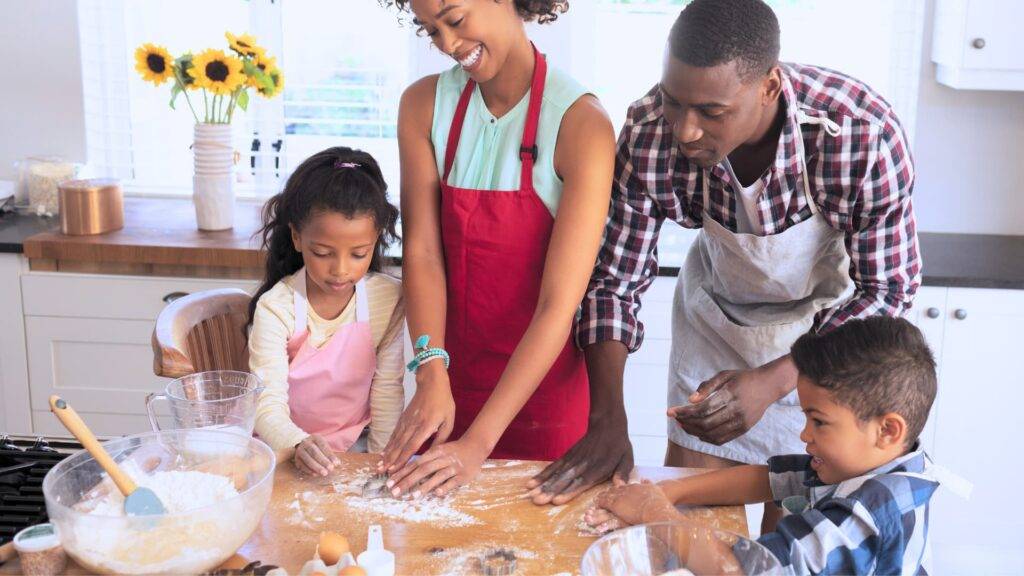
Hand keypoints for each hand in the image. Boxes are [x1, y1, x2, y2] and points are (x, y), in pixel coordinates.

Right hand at [293, 435, 339, 476]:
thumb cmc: (318, 448)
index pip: (323, 446)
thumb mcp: (324, 446)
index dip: (330, 455)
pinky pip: (302, 465)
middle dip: (323, 461)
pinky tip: (315, 474)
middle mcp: (306, 443)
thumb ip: (330, 454)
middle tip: (330, 469)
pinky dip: (309, 470)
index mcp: (315, 438)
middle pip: (314, 452)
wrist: (304, 446)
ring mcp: (300, 450)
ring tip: (324, 473)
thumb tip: (336, 463)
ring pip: (307, 459)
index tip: (336, 463)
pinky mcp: (296, 459)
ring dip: (316, 467)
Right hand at [378, 363, 455, 472]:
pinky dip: (388, 444)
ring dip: (387, 454)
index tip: (395, 469)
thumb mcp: (449, 421)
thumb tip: (434, 455)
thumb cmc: (443, 403)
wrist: (432, 384)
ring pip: (395, 440)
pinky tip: (384, 452)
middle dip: (390, 460)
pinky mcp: (403, 418)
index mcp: (426, 427)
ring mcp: (406, 421)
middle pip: (400, 445)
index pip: (412, 446)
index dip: (403, 458)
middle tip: (382, 472)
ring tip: (379, 465)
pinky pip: (394, 434)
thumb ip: (441, 439)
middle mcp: (413, 425)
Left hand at [385, 435, 488, 497]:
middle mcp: (443, 459)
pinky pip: (453, 482)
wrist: (476, 446)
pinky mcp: (463, 476)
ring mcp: (454, 467)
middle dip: (407, 481)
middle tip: (394, 492)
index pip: (415, 463)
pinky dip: (444, 487)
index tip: (389, 482)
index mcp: (435, 452)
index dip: (402, 472)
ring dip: (424, 486)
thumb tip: (406, 472)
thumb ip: (425, 460)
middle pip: (423, 470)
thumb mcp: (438, 451)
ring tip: (412, 496)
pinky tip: (436, 494)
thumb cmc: (453, 451)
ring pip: (437, 476)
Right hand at [526, 416, 633, 504]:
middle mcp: (583, 464)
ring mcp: (573, 459)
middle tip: (538, 500)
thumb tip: (620, 487)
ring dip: (543, 484)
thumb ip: (623, 473)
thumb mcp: (627, 458)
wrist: (607, 424)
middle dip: (551, 490)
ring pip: (557, 473)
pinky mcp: (567, 455)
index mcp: (599, 467)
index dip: (569, 491)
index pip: (582, 481)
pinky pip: (553, 466)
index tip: (557, 500)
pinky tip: (532, 482)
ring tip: (531, 494)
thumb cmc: (618, 446)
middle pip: (565, 479)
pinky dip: (542, 474)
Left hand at [589, 481, 677, 526]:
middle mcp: (624, 495)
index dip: (609, 494)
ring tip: (587, 517)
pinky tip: (596, 528)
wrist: (661, 506)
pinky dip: (603, 524)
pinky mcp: (623, 515)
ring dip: (597, 514)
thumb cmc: (660, 499)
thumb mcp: (653, 488)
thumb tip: (644, 479)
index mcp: (631, 488)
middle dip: (600, 502)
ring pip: (606, 508)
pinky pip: (610, 520)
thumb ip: (647, 483)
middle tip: (591, 507)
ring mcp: (623, 504)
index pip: (617, 490)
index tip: (601, 497)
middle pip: (609, 497)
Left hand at [669, 357, 796, 445]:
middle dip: (686, 422)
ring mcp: (742, 422)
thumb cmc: (743, 378)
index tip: (670, 412)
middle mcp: (737, 411)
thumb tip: (690, 400)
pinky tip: (698, 432)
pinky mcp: (744, 429)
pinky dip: (707, 438)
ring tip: (684, 425)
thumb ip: (707, 386)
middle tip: (676, 418)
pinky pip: (722, 439)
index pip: (703, 408)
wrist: (769, 386)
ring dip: (694, 432)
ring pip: (712, 434)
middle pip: (705, 423)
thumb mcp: (724, 375)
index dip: (684, 412)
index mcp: (730, 395)